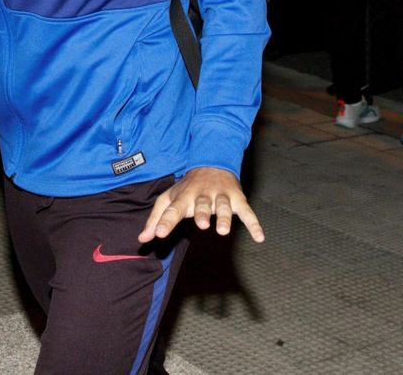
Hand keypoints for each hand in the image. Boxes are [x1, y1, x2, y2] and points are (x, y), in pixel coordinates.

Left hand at [137, 167, 264, 243]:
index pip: (173, 209)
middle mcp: (203, 195)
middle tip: (201, 224)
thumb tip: (142, 239)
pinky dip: (254, 224)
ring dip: (225, 217)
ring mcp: (222, 196)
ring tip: (223, 231)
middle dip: (202, 213)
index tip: (158, 234)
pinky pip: (247, 212)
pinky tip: (259, 237)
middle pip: (202, 205)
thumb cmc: (187, 187)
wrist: (212, 162)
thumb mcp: (169, 198)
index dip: (165, 221)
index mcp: (184, 196)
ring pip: (224, 206)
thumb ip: (156, 218)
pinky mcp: (238, 199)